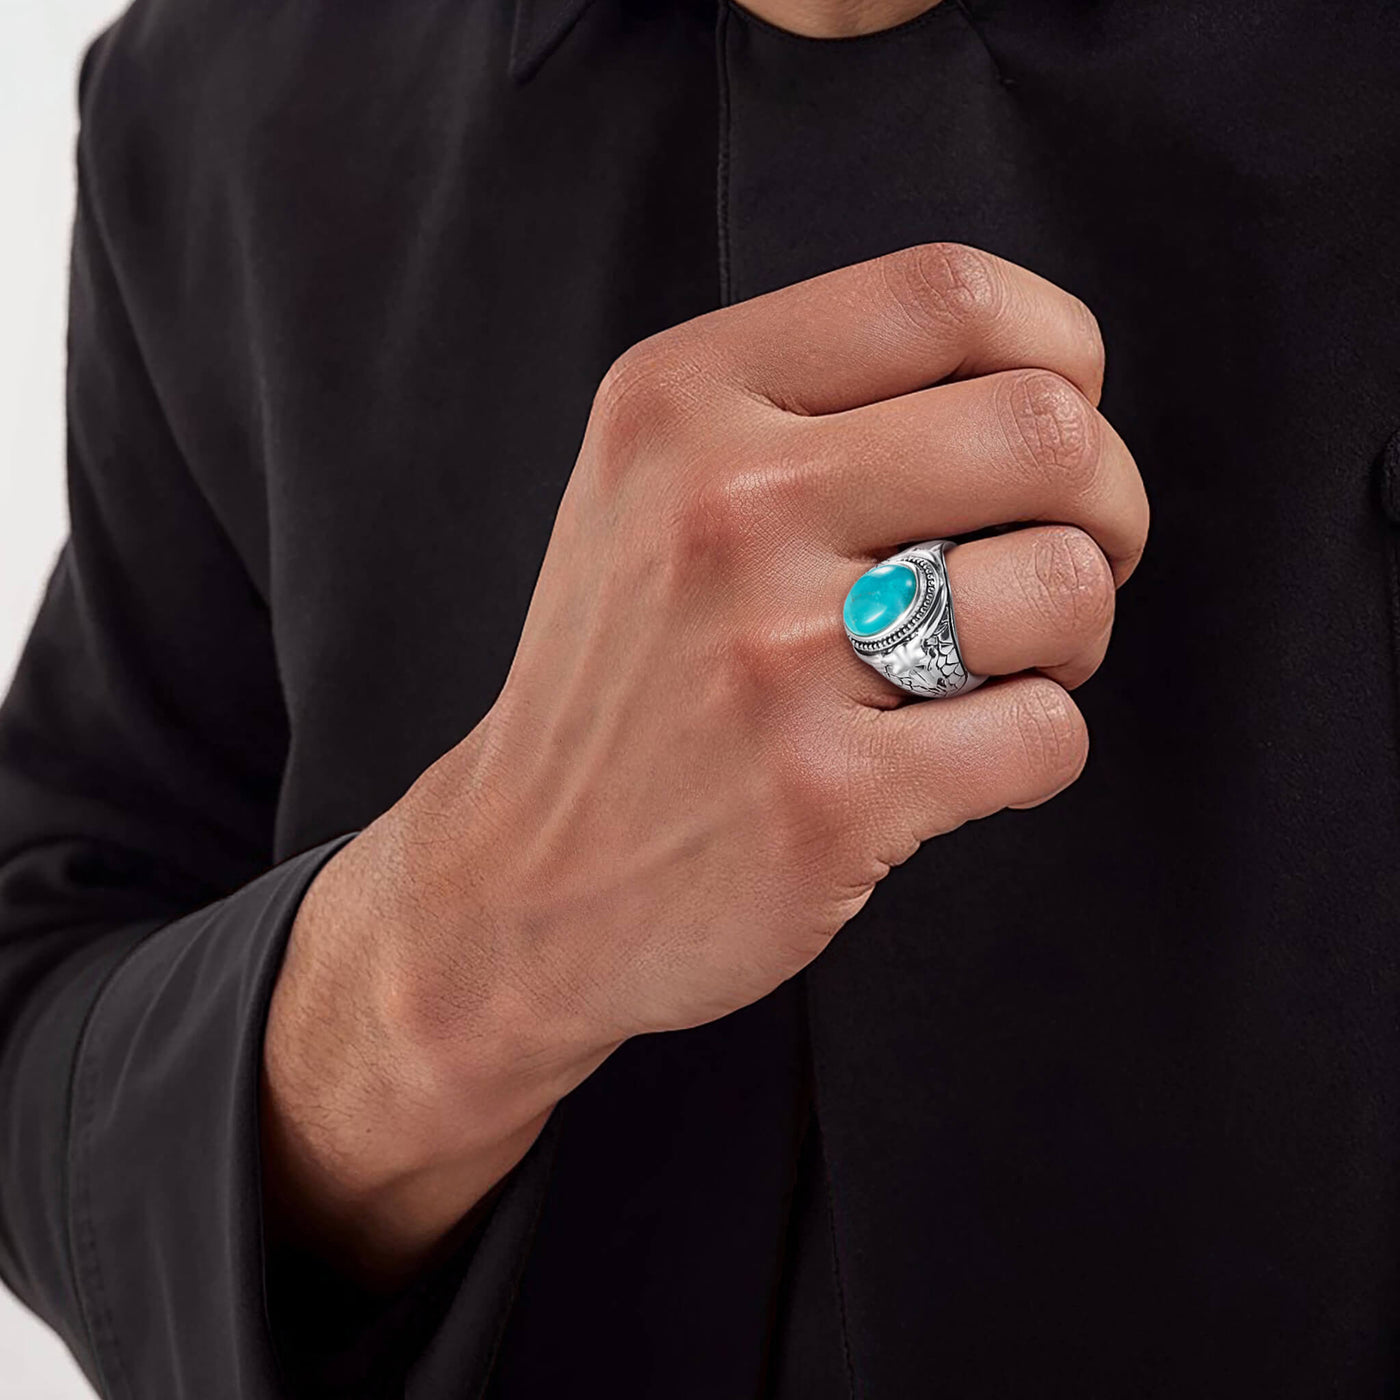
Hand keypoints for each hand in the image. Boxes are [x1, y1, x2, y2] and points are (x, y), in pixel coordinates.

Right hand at [262, 243, 1147, 1282]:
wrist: (521, 878)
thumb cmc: (626, 678)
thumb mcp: (653, 487)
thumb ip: (812, 407)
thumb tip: (1047, 392)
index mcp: (679, 400)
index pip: (947, 294)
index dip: (1059, 356)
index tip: (1051, 432)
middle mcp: (722, 507)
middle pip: (1047, 431)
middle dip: (1105, 505)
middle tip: (1057, 564)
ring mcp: (771, 657)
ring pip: (1065, 586)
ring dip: (1073, 637)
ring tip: (993, 671)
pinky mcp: (826, 797)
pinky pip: (1047, 735)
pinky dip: (1037, 750)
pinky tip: (954, 762)